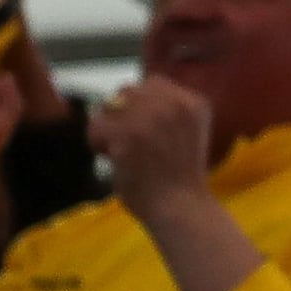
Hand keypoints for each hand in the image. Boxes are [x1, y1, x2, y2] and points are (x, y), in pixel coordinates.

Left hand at [85, 74, 213, 208]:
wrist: (181, 206)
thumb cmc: (182, 175)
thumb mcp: (187, 131)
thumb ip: (167, 111)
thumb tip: (123, 100)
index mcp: (193, 102)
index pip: (154, 84)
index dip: (142, 104)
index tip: (145, 128)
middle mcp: (174, 104)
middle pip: (128, 91)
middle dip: (122, 113)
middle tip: (129, 140)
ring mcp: (150, 118)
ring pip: (109, 107)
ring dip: (109, 127)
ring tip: (119, 149)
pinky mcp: (127, 136)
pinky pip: (97, 128)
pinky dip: (98, 144)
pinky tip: (112, 159)